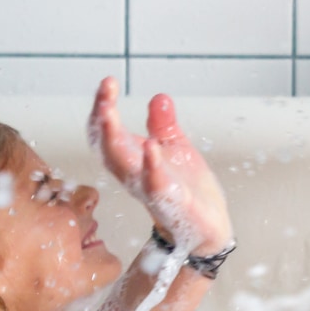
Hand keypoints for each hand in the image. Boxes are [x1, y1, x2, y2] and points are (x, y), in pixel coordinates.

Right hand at [87, 77, 231, 254]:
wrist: (207, 227)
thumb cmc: (186, 189)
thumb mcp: (175, 148)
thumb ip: (164, 125)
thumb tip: (159, 97)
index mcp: (132, 159)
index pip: (107, 132)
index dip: (103, 108)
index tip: (108, 82)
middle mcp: (134, 174)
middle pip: (108, 146)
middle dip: (102, 119)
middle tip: (104, 94)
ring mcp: (150, 188)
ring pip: (123, 165)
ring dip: (114, 140)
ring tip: (109, 113)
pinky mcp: (172, 202)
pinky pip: (156, 185)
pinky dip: (152, 166)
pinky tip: (152, 147)